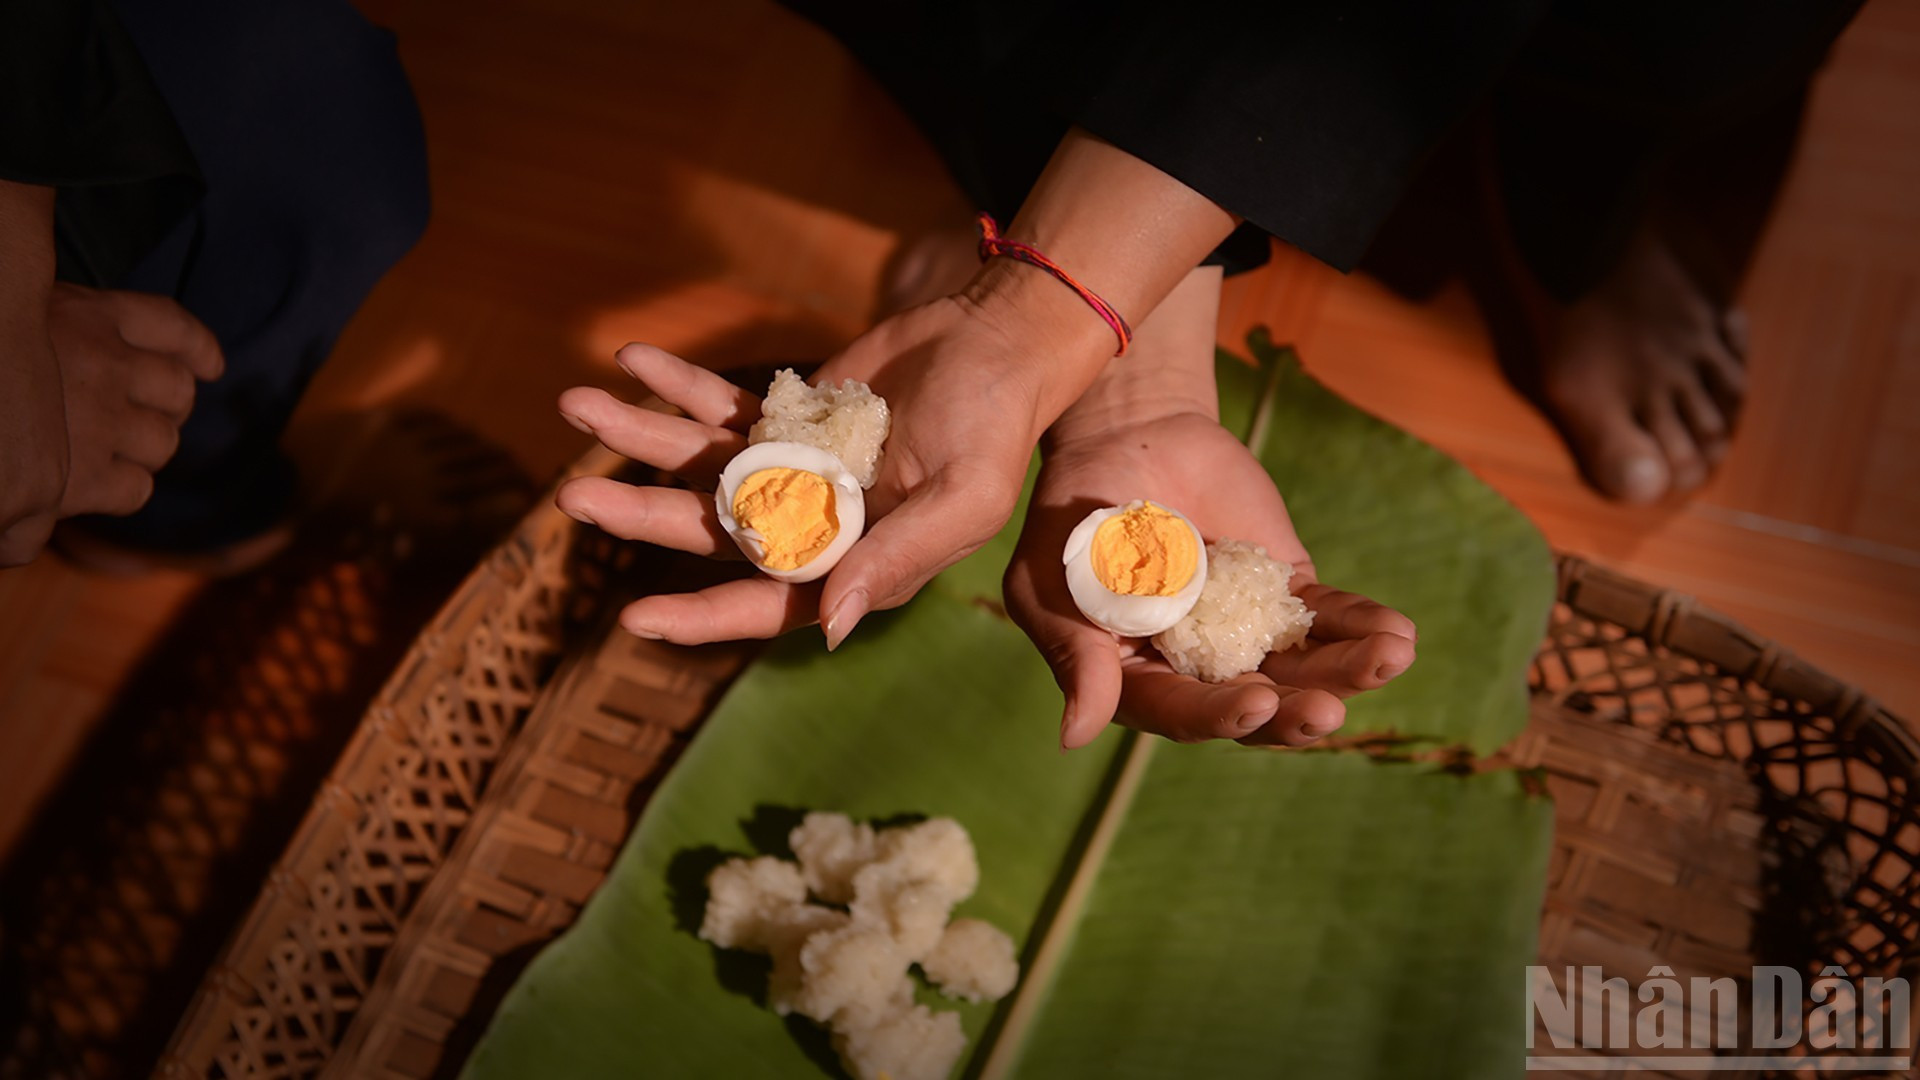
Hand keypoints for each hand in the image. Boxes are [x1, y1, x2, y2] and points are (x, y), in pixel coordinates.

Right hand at [48, 283, 223, 516]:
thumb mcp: (20, 321)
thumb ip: (50, 332)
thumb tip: (104, 345)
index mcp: (80, 312)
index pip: (166, 323)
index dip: (195, 349)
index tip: (209, 365)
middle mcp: (101, 360)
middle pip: (178, 390)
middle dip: (164, 412)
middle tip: (131, 423)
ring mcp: (96, 417)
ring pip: (163, 442)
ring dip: (142, 454)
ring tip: (102, 456)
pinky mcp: (79, 475)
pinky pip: (136, 489)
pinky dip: (118, 491)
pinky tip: (86, 489)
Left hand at [555, 273, 1111, 645]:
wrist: (999, 344)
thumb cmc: (997, 428)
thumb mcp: (963, 500)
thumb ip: (897, 560)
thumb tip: (826, 624)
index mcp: (854, 564)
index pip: (766, 602)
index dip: (701, 616)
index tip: (635, 618)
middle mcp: (813, 525)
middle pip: (711, 529)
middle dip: (642, 512)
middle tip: (573, 498)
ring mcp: (793, 465)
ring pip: (701, 462)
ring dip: (640, 434)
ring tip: (577, 401)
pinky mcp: (789, 414)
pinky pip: (720, 404)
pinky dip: (678, 383)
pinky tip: (634, 359)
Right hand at [1007, 410, 1417, 749]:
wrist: (1124, 437)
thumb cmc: (1072, 517)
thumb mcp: (1057, 585)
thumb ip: (1079, 655)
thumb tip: (1074, 735)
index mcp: (1140, 682)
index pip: (1183, 711)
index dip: (1219, 715)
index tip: (1257, 704)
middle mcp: (1200, 670)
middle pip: (1255, 706)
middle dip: (1295, 713)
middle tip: (1328, 712)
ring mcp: (1248, 631)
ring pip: (1303, 667)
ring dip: (1347, 672)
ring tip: (1387, 660)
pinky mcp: (1285, 588)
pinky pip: (1328, 615)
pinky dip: (1361, 625)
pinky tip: (1396, 634)